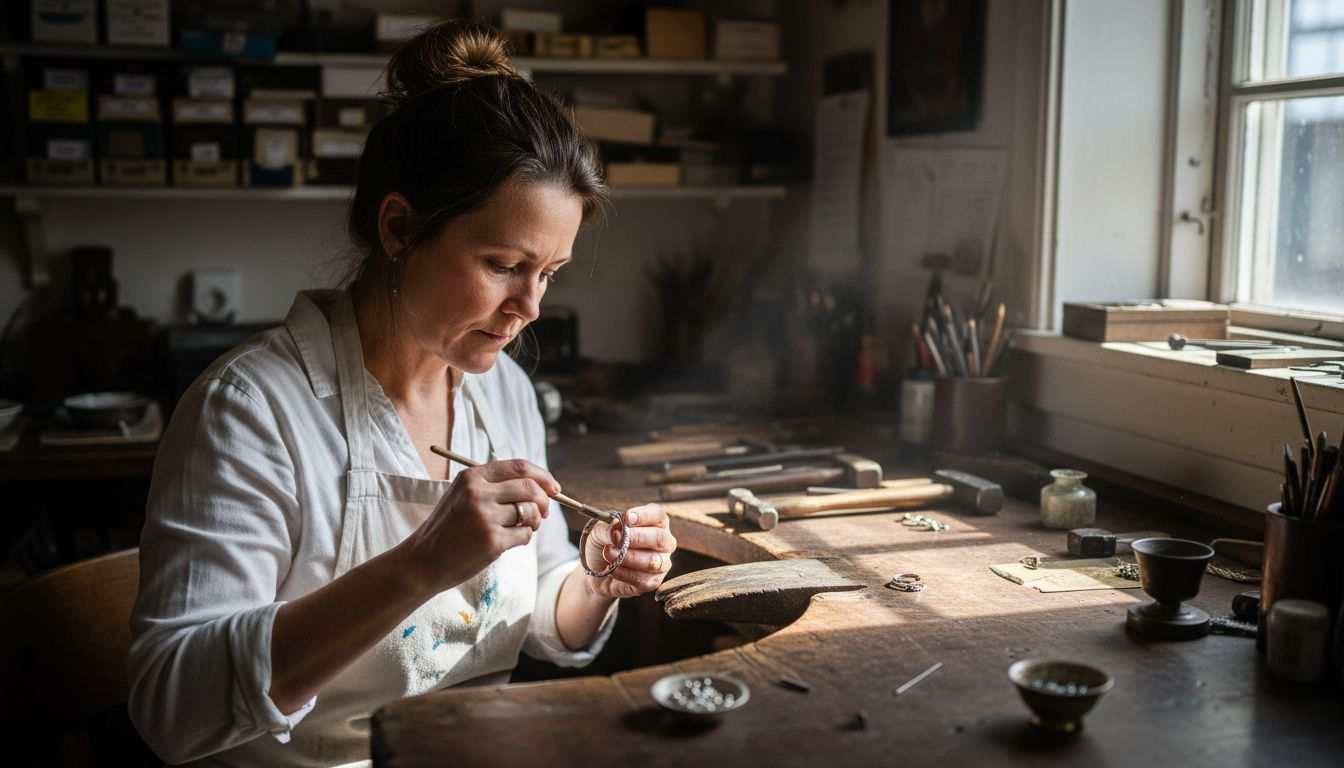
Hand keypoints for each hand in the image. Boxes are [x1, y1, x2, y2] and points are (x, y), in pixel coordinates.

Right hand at [398, 458, 558, 595]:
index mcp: (471, 477)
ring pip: (530, 512)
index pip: (519, 466)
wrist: (422, 562)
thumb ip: (493, 487)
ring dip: (534, 522)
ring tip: (522, 528)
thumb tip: (540, 487)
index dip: (542, 475)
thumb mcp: (461, 496)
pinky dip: (524, 538)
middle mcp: (478, 493)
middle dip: (545, 500)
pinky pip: (525, 534)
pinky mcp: (492, 541)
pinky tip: (509, 542)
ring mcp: (485, 517)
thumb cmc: (447, 529)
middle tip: (543, 513)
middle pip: (530, 487)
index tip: (554, 488)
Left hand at [583, 504, 675, 598]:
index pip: (658, 515)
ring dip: (627, 557)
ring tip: (608, 554)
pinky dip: (624, 573)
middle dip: (636, 538)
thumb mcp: (599, 530)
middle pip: (660, 538)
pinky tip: (612, 569)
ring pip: (652, 561)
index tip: (627, 518)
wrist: (596, 569)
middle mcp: (664, 542)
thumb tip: (617, 527)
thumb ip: (608, 527)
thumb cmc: (604, 543)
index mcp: (655, 522)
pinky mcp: (653, 582)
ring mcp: (661, 563)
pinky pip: (643, 579)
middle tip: (615, 538)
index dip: (644, 516)